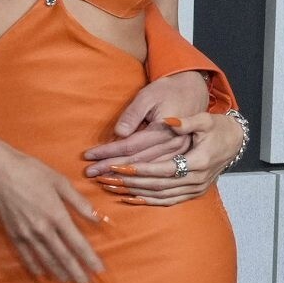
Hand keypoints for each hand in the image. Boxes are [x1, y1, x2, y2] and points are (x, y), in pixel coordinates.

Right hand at [0, 142, 107, 282]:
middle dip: (76, 271)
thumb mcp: (60, 181)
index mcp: (57, 215)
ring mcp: (26, 233)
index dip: (90, 258)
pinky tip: (42, 274)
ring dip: (59, 272)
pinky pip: (26, 256)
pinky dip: (35, 266)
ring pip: (46, 259)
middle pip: (63, 256)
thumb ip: (79, 202)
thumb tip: (97, 218)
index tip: (99, 270)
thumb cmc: (31, 171)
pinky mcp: (13, 234)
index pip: (78, 243)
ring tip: (69, 281)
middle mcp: (43, 229)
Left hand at [81, 69, 210, 175]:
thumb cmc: (168, 91)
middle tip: (90, 173)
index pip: (130, 146)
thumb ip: (134, 114)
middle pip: (137, 163)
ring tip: (103, 182)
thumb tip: (119, 132)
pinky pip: (162, 181)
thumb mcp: (148, 95)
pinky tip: (127, 191)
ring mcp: (182, 157)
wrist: (194, 93)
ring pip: (148, 175)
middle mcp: (175, 147)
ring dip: (124, 180)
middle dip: (111, 168)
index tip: (89, 155)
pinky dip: (143, 187)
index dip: (108, 151)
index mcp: (166, 131)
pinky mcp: (185, 163)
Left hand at [92, 109, 243, 204]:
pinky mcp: (193, 193)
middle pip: (157, 185)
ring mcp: (195, 188)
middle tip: (105, 177)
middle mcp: (196, 179)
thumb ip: (187, 122)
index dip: (140, 168)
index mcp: (198, 160)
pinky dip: (147, 201)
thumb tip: (169, 121)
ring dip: (134, 192)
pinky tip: (129, 198)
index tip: (117, 165)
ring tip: (110, 186)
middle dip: (129, 182)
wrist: (234, 141)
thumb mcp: (205, 119)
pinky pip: (167, 201)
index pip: (164, 168)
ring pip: (160, 195)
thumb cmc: (216, 127)